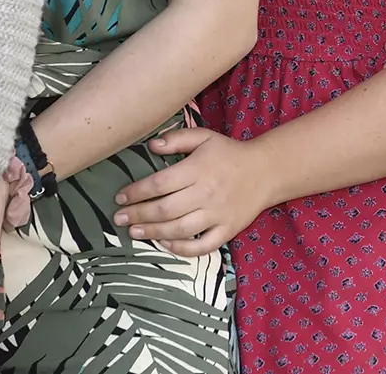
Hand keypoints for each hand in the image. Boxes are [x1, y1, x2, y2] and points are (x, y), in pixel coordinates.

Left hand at [112, 128, 272, 258]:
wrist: (266, 171)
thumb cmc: (229, 153)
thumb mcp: (204, 137)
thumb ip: (177, 139)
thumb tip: (150, 146)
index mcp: (198, 169)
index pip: (159, 183)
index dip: (136, 192)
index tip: (120, 198)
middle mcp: (206, 193)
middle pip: (165, 209)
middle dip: (138, 215)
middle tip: (119, 219)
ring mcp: (218, 214)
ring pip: (180, 229)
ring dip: (154, 233)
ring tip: (135, 233)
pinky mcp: (228, 229)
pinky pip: (204, 245)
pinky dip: (183, 248)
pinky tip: (166, 244)